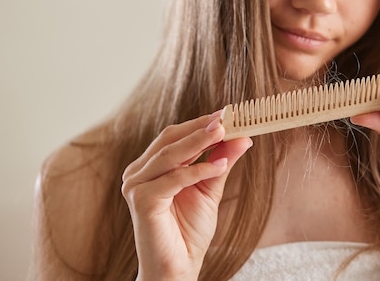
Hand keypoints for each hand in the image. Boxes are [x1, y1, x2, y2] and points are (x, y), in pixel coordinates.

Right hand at [121, 111, 252, 280]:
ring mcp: (136, 185)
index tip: (227, 113)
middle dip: (200, 128)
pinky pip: (173, 178)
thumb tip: (243, 137)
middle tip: (227, 118)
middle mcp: (139, 172)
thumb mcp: (210, 189)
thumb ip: (221, 161)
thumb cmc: (189, 231)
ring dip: (199, 142)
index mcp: (151, 166)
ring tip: (225, 132)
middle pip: (170, 139)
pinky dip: (198, 170)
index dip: (200, 123)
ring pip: (170, 155)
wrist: (178, 267)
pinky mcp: (141, 200)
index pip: (174, 136)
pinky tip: (221, 166)